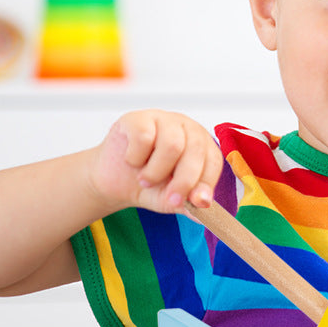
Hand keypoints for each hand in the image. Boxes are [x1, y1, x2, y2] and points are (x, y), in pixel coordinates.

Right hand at [89, 110, 223, 213]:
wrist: (114, 180)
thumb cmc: (150, 185)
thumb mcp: (173, 200)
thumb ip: (191, 204)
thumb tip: (205, 208)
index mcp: (203, 146)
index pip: (213, 161)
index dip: (205, 183)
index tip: (196, 202)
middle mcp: (187, 129)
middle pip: (195, 151)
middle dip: (183, 182)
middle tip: (169, 199)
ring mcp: (163, 119)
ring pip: (171, 145)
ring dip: (156, 172)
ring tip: (145, 180)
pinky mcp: (138, 118)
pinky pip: (144, 138)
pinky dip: (136, 158)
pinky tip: (132, 161)